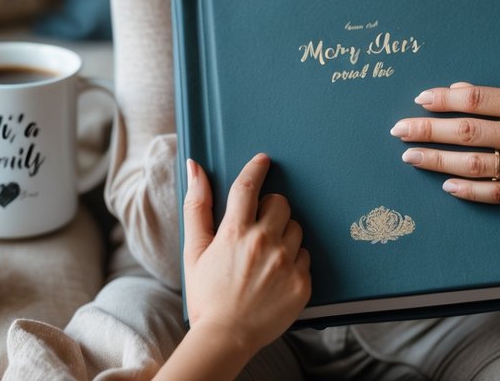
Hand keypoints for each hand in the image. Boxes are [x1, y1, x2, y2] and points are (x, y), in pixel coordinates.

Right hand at [182, 154, 310, 358]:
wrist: (226, 337)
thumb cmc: (207, 294)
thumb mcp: (193, 250)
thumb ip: (197, 206)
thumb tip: (194, 167)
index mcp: (235, 232)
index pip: (248, 187)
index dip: (256, 169)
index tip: (263, 160)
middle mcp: (264, 243)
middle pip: (281, 203)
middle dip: (271, 208)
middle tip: (260, 227)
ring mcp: (286, 263)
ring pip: (296, 229)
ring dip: (284, 235)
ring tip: (266, 258)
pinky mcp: (302, 283)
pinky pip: (306, 257)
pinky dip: (294, 262)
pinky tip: (277, 276)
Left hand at [391, 82, 499, 208]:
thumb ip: (498, 98)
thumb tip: (456, 91)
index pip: (474, 99)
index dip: (442, 100)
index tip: (419, 100)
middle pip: (465, 132)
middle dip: (427, 130)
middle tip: (399, 130)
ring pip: (472, 165)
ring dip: (436, 160)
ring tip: (411, 156)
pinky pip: (491, 194)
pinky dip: (465, 189)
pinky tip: (444, 183)